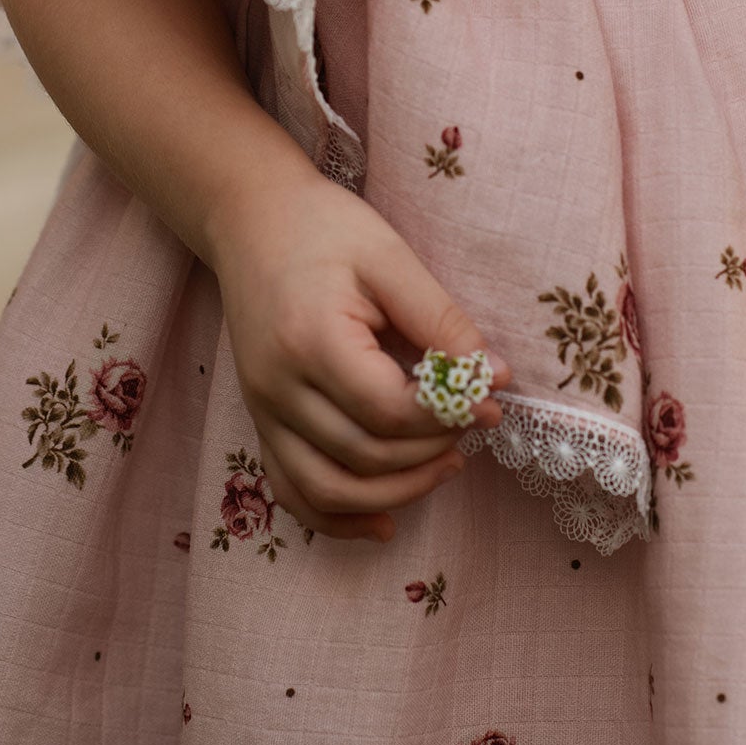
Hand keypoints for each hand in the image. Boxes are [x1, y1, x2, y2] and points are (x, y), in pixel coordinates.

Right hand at [217, 167, 505, 541]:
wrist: (250, 219)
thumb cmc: (324, 229)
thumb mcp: (391, 259)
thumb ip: (442, 321)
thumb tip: (495, 378)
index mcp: (311, 342)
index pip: (388, 411)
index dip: (448, 416)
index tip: (490, 399)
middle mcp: (277, 388)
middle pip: (364, 455)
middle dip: (431, 451)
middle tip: (477, 422)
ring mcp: (263, 411)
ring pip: (328, 489)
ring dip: (395, 493)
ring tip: (448, 466)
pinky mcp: (262, 422)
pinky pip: (293, 492)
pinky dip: (337, 520)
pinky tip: (384, 524)